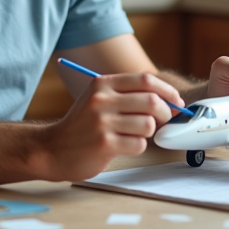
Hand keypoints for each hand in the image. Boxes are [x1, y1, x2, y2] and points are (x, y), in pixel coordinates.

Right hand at [39, 72, 185, 180]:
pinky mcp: (104, 144)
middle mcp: (102, 99)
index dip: (167, 91)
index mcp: (102, 83)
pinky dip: (138, 147)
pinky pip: (139, 144)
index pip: (145, 80)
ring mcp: (102, 122)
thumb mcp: (98, 99)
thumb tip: (169, 100)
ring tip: (134, 135)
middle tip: (162, 121)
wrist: (52, 149)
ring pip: (148, 125)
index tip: (176, 101)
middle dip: (165, 113)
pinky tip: (123, 146)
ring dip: (148, 133)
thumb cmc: (82, 125)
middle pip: (152, 101)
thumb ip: (127, 95)